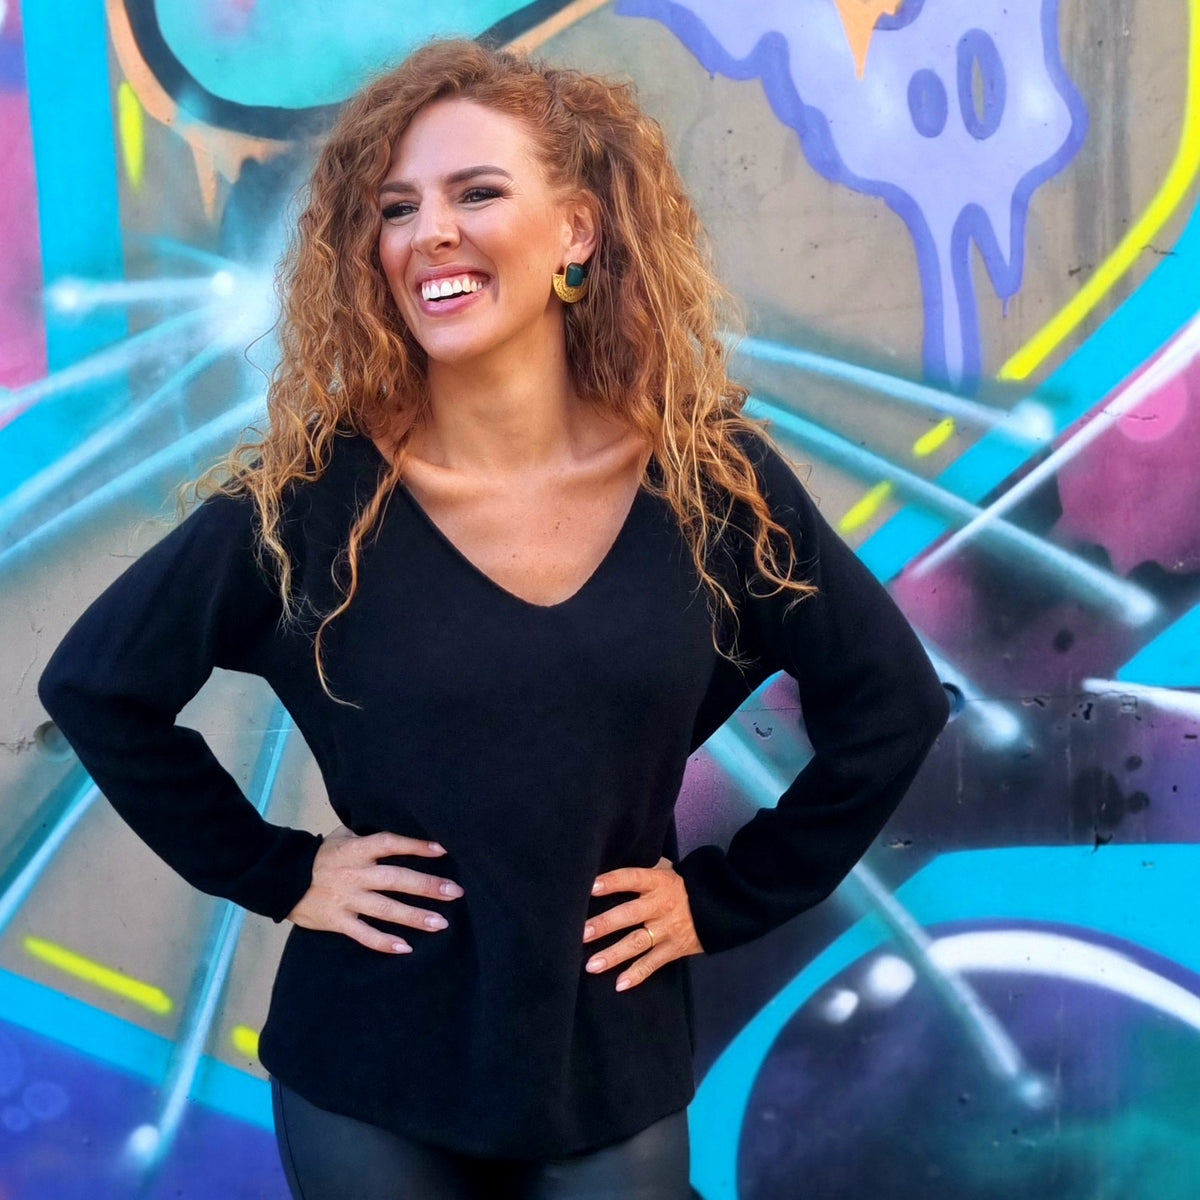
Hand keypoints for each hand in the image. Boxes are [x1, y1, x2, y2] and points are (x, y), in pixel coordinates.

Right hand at [286, 824, 463, 953]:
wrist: (280, 879)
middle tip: (454, 891)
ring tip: (440, 923)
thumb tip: (394, 834)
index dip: (416, 846)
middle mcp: (355, 874)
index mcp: (356, 850)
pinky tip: (406, 947)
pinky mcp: (337, 921)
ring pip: (386, 909)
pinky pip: (363, 934)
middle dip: (427, 886)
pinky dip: (384, 942)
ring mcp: (347, 899)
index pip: (390, 844)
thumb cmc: (318, 856)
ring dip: (414, 916)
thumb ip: (365, 835)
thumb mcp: (339, 837)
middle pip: (396, 879)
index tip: (443, 850)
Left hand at [582, 856, 703, 991]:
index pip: (631, 879)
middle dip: (604, 924)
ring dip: (613, 955)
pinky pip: (653, 963)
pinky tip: (620, 984)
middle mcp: (660, 905)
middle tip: (582, 933)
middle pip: (629, 914)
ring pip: (637, 943)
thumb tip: (614, 863)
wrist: (720, 905)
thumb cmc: (683, 886)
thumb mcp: (667, 871)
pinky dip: (637, 974)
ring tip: (591, 965)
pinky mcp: (674, 949)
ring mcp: (667, 929)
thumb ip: (644, 871)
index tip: (591, 887)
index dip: (612, 882)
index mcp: (657, 882)